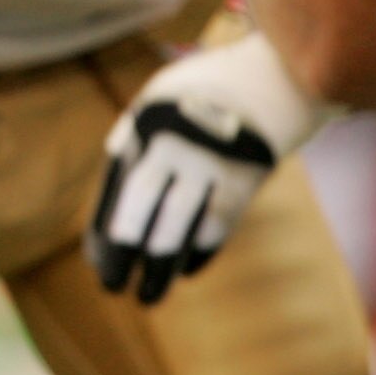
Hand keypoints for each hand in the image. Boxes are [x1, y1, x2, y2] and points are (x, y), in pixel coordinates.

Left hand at [88, 29, 333, 303]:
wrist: (276, 78)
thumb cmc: (204, 89)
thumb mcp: (159, 97)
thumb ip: (134, 135)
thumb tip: (114, 173)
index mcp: (150, 123)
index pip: (122, 185)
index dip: (109, 225)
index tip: (99, 258)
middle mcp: (179, 145)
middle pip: (147, 208)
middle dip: (128, 252)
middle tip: (112, 287)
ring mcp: (214, 164)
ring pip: (184, 226)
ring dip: (163, 266)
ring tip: (148, 296)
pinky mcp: (246, 180)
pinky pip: (218, 224)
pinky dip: (200, 249)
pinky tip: (186, 269)